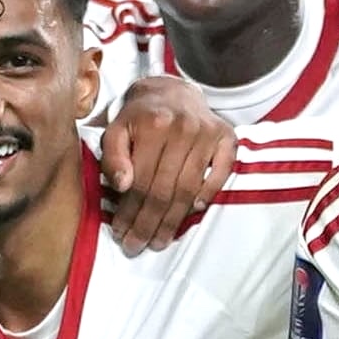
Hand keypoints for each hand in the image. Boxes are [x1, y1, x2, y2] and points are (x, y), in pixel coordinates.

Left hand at [101, 75, 237, 253]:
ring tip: (159, 240)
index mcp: (152, 124)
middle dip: (148, 223)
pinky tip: (193, 211)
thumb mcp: (116, 129)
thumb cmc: (141, 118)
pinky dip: (208, 194)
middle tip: (138, 246)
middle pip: (164, 189)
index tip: (121, 233)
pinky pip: (220, 174)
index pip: (140, 180)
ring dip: (173, 220)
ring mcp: (207, 133)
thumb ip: (112, 156)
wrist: (173, 92)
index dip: (129, 211)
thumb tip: (123, 186)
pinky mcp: (227, 137)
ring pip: (188, 188)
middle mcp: (182, 127)